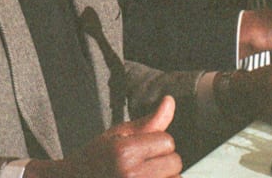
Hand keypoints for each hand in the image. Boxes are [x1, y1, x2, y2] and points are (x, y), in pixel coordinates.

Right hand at [26, 96, 181, 177]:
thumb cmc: (96, 158)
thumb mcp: (117, 134)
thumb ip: (148, 122)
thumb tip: (170, 101)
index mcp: (124, 152)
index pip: (167, 141)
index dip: (156, 141)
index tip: (141, 146)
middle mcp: (131, 175)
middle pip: (174, 162)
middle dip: (162, 160)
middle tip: (141, 162)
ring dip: (165, 176)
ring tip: (144, 175)